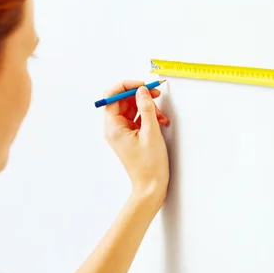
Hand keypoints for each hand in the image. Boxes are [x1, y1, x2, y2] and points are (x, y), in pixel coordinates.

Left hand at [103, 80, 169, 204]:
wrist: (151, 186)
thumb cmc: (149, 166)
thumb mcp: (151, 132)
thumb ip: (147, 108)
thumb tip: (142, 90)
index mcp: (113, 127)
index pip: (112, 96)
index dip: (127, 86)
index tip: (142, 85)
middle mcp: (114, 128)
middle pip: (123, 100)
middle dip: (140, 96)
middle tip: (156, 94)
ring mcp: (122, 132)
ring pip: (132, 108)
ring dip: (148, 107)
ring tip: (161, 116)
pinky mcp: (131, 136)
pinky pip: (138, 118)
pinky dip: (149, 116)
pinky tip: (160, 121)